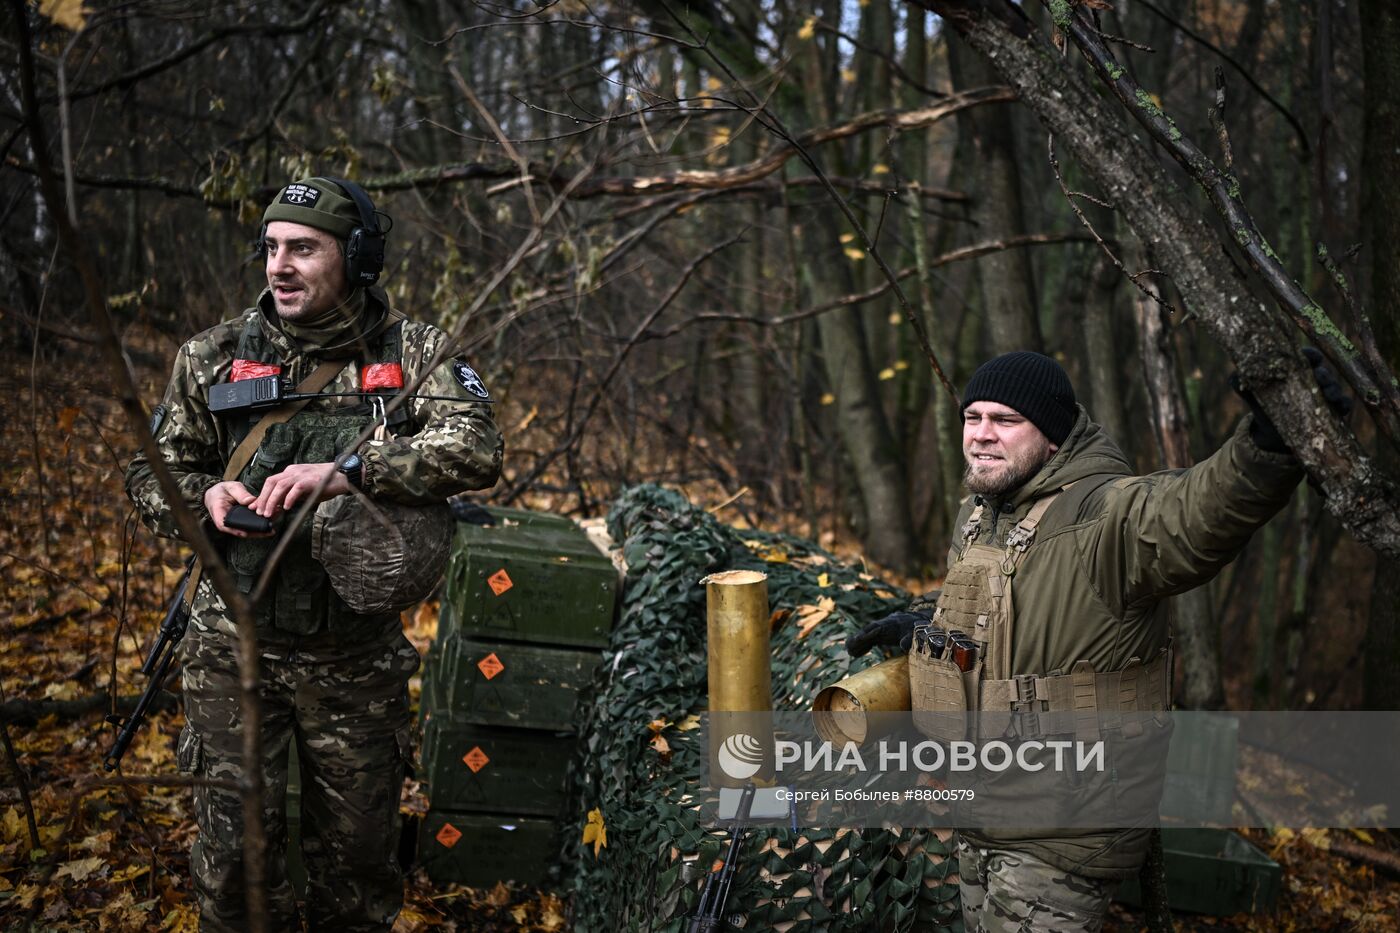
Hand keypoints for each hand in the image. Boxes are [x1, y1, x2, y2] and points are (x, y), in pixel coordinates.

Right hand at [204, 481, 268, 537]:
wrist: (217, 493)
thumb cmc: (222, 490)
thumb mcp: (230, 487)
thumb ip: (240, 493)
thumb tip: (250, 501)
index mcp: (219, 513)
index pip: (226, 526)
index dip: (237, 530)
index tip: (248, 532)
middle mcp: (226, 523)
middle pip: (241, 531)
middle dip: (256, 530)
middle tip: (269, 527)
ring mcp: (234, 524)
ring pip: (248, 530)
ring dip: (261, 527)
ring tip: (274, 520)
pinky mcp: (241, 523)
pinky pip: (251, 525)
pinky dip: (261, 522)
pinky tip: (272, 517)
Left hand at [250, 463, 351, 520]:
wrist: (342, 476)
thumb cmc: (325, 484)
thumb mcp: (305, 490)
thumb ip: (292, 495)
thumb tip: (280, 507)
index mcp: (290, 472)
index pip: (271, 482)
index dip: (262, 495)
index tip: (257, 508)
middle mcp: (293, 471)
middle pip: (271, 483)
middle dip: (263, 498)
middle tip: (260, 513)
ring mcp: (301, 475)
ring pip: (280, 486)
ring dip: (272, 501)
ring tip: (269, 513)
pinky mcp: (310, 480)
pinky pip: (295, 489)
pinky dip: (289, 499)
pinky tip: (287, 508)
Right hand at [846, 609, 931, 656]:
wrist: (917, 621)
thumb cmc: (917, 628)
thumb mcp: (916, 633)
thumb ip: (909, 639)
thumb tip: (903, 645)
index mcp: (890, 623)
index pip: (876, 627)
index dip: (867, 633)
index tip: (858, 639)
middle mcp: (883, 625)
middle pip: (867, 631)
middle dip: (858, 639)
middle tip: (848, 648)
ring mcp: (881, 630)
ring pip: (867, 636)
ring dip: (858, 644)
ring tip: (850, 652)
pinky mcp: (882, 635)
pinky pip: (870, 640)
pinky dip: (863, 646)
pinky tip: (857, 653)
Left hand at [1233, 347, 1352, 453]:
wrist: (1273, 435)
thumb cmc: (1264, 407)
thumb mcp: (1252, 395)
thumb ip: (1242, 384)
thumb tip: (1235, 375)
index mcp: (1297, 370)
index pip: (1307, 356)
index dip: (1310, 355)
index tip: (1308, 357)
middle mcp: (1314, 379)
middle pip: (1324, 371)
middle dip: (1324, 373)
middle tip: (1320, 377)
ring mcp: (1325, 395)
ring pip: (1335, 387)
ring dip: (1334, 389)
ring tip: (1329, 394)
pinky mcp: (1333, 411)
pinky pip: (1343, 405)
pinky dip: (1343, 404)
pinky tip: (1340, 407)